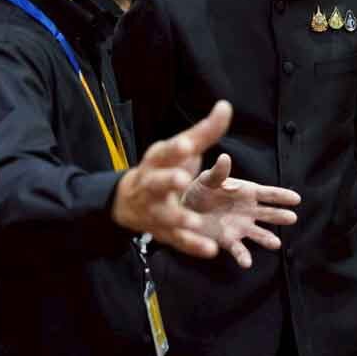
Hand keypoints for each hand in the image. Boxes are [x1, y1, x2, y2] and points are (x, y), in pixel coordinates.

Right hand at [112, 101, 231, 259]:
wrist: (130, 201)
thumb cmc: (164, 167)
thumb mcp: (182, 148)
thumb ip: (205, 131)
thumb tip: (226, 106)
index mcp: (157, 160)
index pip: (164, 152)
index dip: (175, 148)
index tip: (188, 144)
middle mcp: (152, 185)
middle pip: (156, 182)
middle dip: (168, 180)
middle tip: (181, 178)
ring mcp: (156, 210)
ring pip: (166, 215)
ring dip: (179, 218)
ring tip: (194, 222)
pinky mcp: (165, 233)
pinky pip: (179, 241)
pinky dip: (193, 246)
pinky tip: (211, 250)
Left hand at [181, 153, 301, 268]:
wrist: (185, 210)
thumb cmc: (199, 191)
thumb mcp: (207, 180)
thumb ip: (217, 173)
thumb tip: (225, 157)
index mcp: (247, 192)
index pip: (268, 194)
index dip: (282, 196)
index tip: (296, 198)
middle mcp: (248, 211)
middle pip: (269, 214)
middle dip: (280, 216)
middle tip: (292, 218)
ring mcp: (241, 227)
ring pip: (259, 234)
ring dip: (267, 239)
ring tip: (276, 243)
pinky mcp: (229, 240)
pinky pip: (239, 249)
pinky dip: (243, 256)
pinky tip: (247, 263)